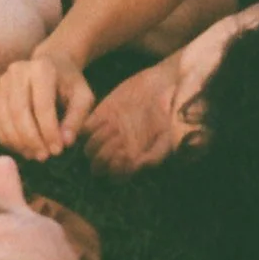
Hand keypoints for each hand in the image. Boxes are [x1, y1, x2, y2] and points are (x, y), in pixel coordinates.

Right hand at [0, 48, 94, 161]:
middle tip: (43, 156)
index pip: (42, 105)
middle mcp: (17, 71)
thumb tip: (65, 142)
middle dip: (31, 139)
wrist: (51, 66)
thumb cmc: (69, 84)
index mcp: (41, 68)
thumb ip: (76, 119)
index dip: (49, 131)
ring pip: (3, 118)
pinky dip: (4, 139)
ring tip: (33, 155)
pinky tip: (20, 149)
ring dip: (17, 142)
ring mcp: (1, 83)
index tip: (57, 150)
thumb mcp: (82, 98)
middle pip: (18, 112)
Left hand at [80, 55, 190, 175]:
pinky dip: (91, 128)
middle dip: (104, 159)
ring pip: (89, 151)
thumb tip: (140, 168)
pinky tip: (107, 119)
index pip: (117, 178)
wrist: (165, 82)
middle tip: (119, 141)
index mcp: (136, 158)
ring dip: (98, 143)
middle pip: (98, 168)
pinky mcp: (100, 116)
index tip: (127, 156)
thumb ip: (157, 154)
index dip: (118, 172)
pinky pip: (84, 130)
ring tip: (114, 128)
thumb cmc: (173, 110)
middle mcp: (119, 149)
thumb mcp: (174, 133)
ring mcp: (108, 133)